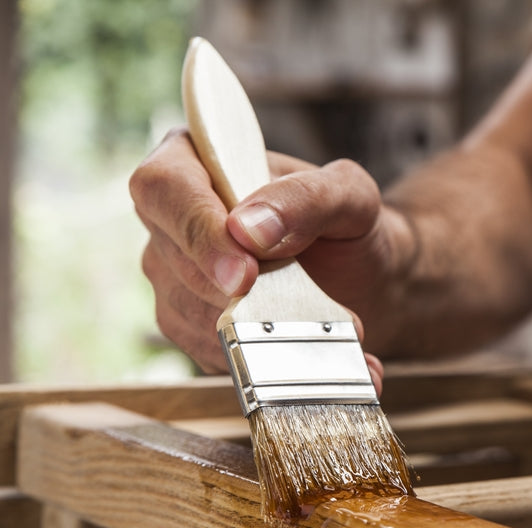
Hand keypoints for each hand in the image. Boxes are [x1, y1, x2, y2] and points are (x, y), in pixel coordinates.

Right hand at [129, 128, 411, 390]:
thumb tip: (248, 229)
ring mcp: (173, 274)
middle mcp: (172, 218)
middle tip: (308, 308)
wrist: (363, 279)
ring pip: (190, 312)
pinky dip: (265, 359)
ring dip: (260, 331)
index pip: (165, 186)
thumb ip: (307, 198)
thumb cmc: (349, 226)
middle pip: (175, 259)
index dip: (199, 232)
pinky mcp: (188, 324)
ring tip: (326, 331)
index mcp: (198, 160)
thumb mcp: (349, 197)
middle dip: (240, 292)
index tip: (245, 273)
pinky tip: (313, 353)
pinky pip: (210, 350)